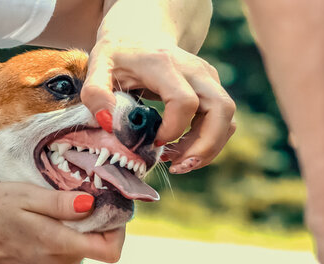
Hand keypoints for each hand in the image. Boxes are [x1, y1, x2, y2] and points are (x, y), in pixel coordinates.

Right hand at [0, 182, 125, 263]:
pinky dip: (71, 234)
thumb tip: (91, 203)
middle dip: (98, 220)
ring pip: (89, 247)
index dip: (117, 227)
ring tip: (59, 206)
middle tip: (80, 196)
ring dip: (83, 226)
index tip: (107, 203)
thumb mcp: (25, 197)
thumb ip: (59, 203)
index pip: (111, 250)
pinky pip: (75, 251)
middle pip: (102, 245)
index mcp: (61, 245)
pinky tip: (51, 219)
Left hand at [81, 38, 235, 173]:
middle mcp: (194, 69)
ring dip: (208, 148)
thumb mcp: (97, 66)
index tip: (152, 142)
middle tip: (178, 166)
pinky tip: (182, 151)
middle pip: (221, 109)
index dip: (173, 129)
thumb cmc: (117, 55)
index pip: (185, 101)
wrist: (138, 36)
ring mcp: (208, 78)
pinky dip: (208, 142)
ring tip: (178, 163)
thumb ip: (95, 93)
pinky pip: (223, 121)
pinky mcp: (212, 89)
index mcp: (164, 63)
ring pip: (227, 118)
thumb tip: (109, 123)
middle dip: (205, 146)